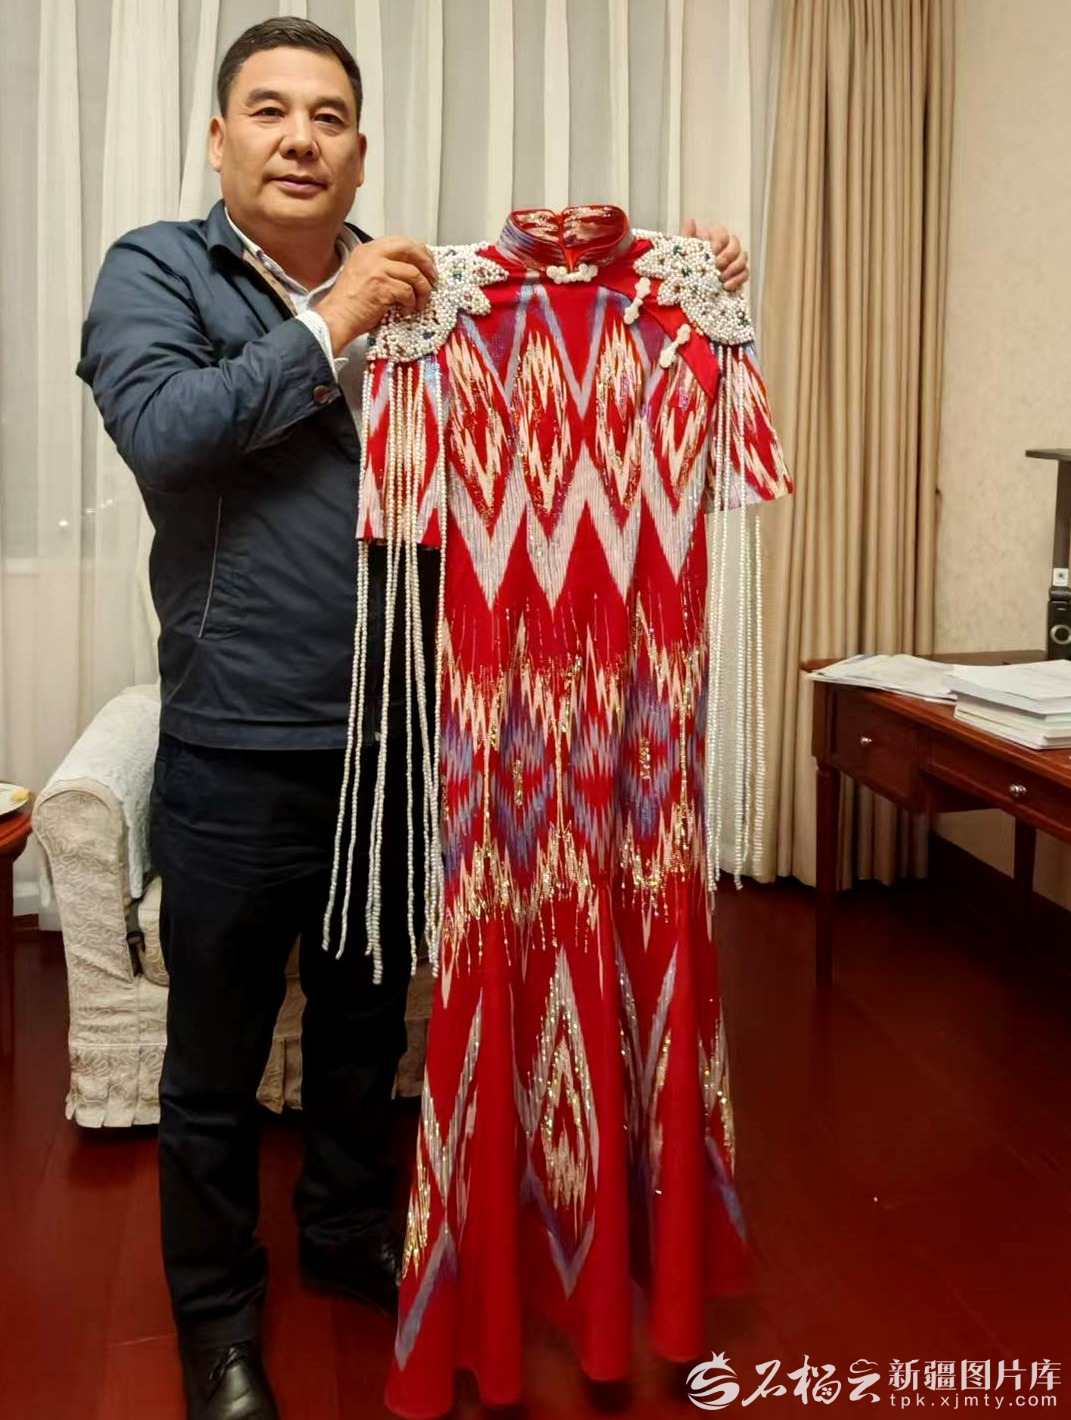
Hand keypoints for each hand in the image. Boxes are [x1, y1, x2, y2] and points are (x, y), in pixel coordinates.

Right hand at [318, 237, 437, 352]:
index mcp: (368, 249)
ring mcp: (377, 269)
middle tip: (433, 279)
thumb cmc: (349, 303)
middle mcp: (372, 255)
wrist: (336, 318)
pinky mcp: (382, 286)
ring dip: (422, 289)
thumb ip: (383, 266)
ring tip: (420, 302)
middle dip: (427, 264)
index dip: (419, 252)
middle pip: (410, 249)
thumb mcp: (363, 274)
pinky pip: (408, 291)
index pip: (401, 242)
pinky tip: (406, 310)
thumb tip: (410, 270)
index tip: (428, 265)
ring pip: (414, 273)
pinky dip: (411, 303)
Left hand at [681, 218, 748, 292]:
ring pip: (742, 258)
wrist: (688, 289)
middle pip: (735, 245)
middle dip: (727, 256)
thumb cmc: (686, 267)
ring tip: (721, 279)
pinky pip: (745, 274)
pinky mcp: (738, 275)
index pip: (723, 233)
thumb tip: (690, 221)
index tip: (713, 252)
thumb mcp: (683, 252)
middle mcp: (726, 247)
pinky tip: (726, 287)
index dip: (720, 242)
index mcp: (713, 238)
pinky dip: (737, 280)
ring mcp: (734, 261)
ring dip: (733, 269)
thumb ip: (687, 236)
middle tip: (717, 267)